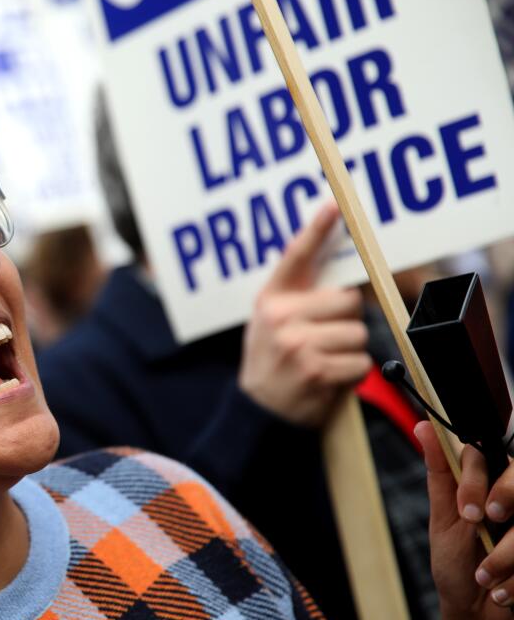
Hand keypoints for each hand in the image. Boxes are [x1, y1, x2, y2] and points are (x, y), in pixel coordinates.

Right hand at [238, 203, 370, 426]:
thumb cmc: (273, 363)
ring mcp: (298, 344)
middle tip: (324, 339)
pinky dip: (352, 374)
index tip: (333, 207)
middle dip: (346, 322)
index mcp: (271, 301)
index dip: (316, 230)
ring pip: (358, 333)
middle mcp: (281, 318)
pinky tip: (328, 380)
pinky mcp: (316, 371)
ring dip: (350, 351)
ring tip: (324, 362)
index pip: (295, 258)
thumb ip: (296, 299)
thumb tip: (338, 276)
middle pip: (347, 301)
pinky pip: (360, 362)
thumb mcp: (270, 324)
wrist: (260, 413)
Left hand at [416, 422, 513, 619]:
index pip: (487, 457)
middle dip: (504, 496)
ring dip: (505, 555)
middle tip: (485, 522)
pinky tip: (503, 594)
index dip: (477, 479)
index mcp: (492, 485)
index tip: (468, 511)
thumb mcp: (444, 521)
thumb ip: (440, 475)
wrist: (477, 618)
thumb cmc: (458, 567)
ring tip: (484, 579)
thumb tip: (422, 426)